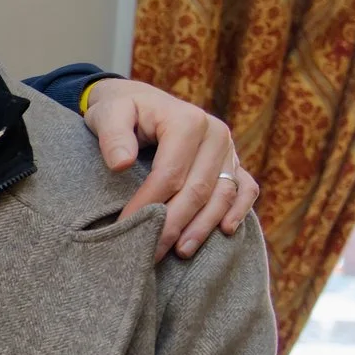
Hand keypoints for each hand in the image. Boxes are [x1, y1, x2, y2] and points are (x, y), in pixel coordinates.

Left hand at [81, 78, 257, 260]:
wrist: (138, 101)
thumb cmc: (120, 110)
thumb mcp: (108, 113)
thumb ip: (113, 136)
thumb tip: (121, 164)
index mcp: (188, 121)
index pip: (170, 174)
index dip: (148, 205)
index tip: (126, 228)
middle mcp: (215, 134)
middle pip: (197, 190)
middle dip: (173, 225)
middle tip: (150, 254)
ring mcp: (229, 148)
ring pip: (223, 194)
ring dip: (203, 226)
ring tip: (180, 251)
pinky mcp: (234, 161)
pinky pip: (245, 189)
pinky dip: (239, 211)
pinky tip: (225, 232)